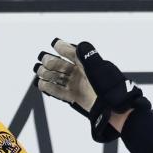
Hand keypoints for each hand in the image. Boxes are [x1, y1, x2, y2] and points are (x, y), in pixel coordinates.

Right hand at [34, 39, 149, 141]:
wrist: (115, 108)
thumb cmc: (109, 87)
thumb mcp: (99, 69)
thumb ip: (88, 57)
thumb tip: (79, 45)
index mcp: (88, 64)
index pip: (73, 53)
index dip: (64, 48)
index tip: (54, 44)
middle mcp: (82, 74)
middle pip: (64, 66)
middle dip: (52, 62)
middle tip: (42, 60)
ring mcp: (79, 86)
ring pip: (60, 78)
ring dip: (48, 75)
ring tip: (38, 72)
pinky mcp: (76, 97)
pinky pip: (61, 92)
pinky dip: (51, 88)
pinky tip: (41, 85)